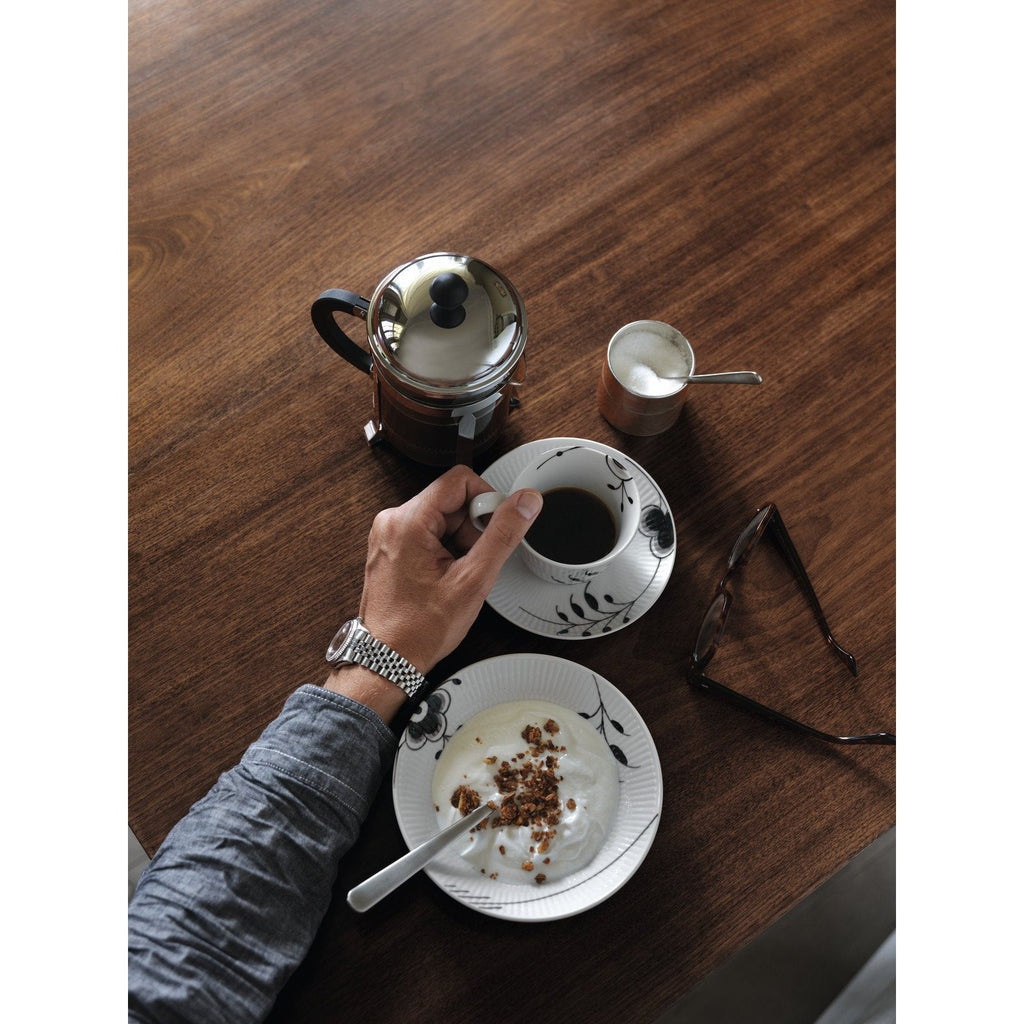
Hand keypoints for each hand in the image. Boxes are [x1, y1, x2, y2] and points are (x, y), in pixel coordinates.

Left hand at [325, 465, 541, 716]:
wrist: (387, 659)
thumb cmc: (420, 629)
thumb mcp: (473, 579)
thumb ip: (503, 534)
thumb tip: (526, 502)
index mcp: (408, 521)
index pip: (460, 480)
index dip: (487, 501)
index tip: (494, 530)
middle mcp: (393, 521)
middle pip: (451, 499)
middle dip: (473, 527)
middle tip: (475, 563)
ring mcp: (389, 535)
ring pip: (442, 518)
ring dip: (461, 541)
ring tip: (459, 576)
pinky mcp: (391, 548)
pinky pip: (428, 533)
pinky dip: (446, 550)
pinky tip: (447, 578)